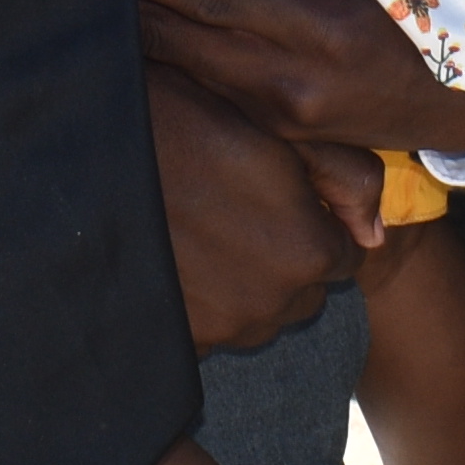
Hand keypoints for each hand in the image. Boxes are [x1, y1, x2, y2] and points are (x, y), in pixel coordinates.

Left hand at [131, 0, 464, 167]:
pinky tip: (146, 34)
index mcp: (319, 30)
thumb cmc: (411, 3)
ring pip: (191, 70)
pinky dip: (178, 60)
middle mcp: (295, 84)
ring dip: (145, 33)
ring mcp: (286, 117)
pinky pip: (215, 90)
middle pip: (186, 39)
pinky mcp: (283, 132)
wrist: (463, 96)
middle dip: (131, 2)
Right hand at [147, 64, 353, 351]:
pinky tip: (175, 256)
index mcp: (310, 250)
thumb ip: (346, 177)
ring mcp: (225, 330)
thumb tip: (377, 233)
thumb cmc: (184, 122)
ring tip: (200, 228)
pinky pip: (212, 330)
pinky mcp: (182, 342)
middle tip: (236, 208)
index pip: (344, 256)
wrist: (87, 155)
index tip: (278, 195)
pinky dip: (201, 302)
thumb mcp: (276, 129)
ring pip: (259, 312)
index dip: (314, 222)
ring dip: (244, 282)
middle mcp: (275, 303)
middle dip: (285, 256)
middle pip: (304, 290)